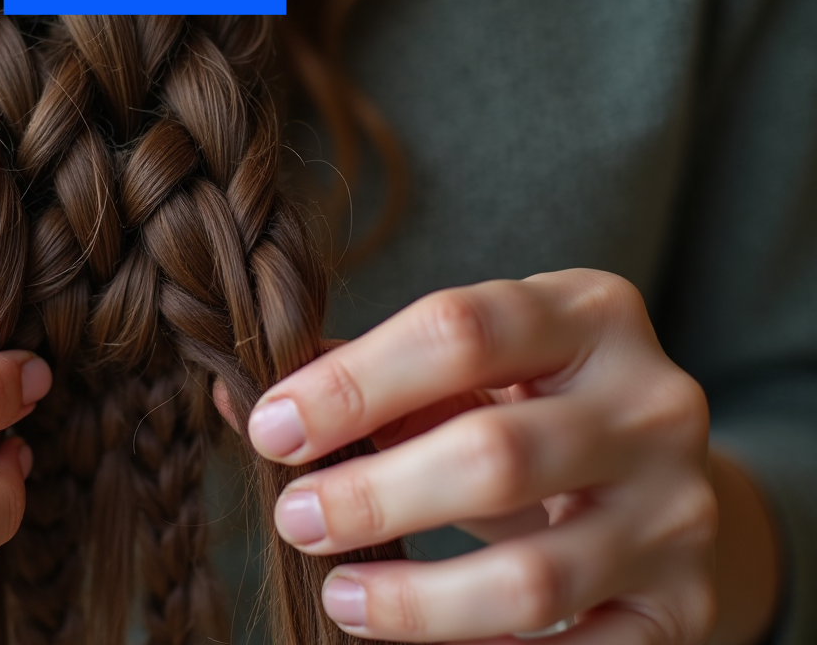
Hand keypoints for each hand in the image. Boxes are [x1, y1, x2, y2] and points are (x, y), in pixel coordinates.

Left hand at [242, 269, 720, 643]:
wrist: (651, 474)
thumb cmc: (523, 404)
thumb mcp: (462, 369)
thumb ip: (360, 376)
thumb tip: (232, 398)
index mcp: (587, 313)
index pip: (459, 329)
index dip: (351, 383)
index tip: (271, 430)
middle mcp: (652, 402)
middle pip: (495, 455)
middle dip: (372, 497)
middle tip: (293, 519)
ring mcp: (677, 509)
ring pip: (533, 578)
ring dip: (414, 601)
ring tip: (340, 598)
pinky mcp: (683, 603)